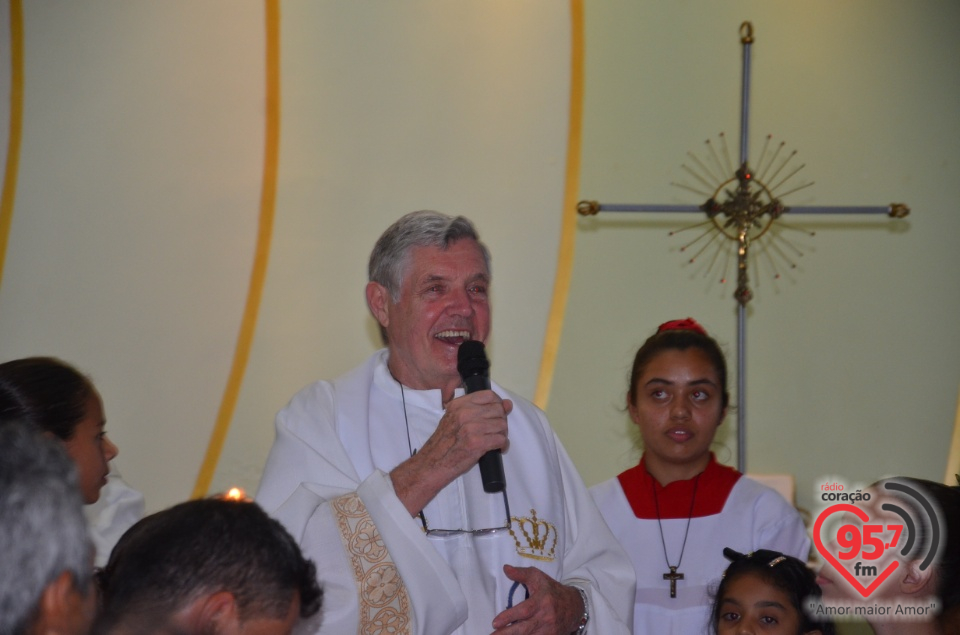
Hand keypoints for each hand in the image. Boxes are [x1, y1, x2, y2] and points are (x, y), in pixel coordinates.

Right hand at [391, 390, 511, 515]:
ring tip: (495, 440)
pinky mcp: (477, 443)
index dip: (498, 404)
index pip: (489, 396)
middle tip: (495, 431)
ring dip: (502, 434)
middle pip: (498, 410)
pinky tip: (498, 448)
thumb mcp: (455, 419)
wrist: (433, 463)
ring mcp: (471, 428)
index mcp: (459, 404)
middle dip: (501, 421)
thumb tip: (507, 403)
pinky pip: (501, 439)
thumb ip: (479, 409)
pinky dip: (503, 445)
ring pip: (502, 425)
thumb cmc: (444, 443)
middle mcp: (465, 413)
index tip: (497, 414)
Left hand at [490, 565, 583, 634]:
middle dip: (507, 634)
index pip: (524, 610)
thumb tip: (505, 569)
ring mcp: (549, 630)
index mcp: (542, 601)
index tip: (495, 622)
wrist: (574, 606)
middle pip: (525, 629)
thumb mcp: (538, 578)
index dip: (509, 617)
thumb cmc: (552, 590)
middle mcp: (546, 617)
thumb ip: (521, 574)